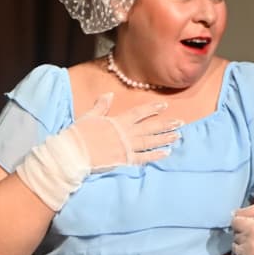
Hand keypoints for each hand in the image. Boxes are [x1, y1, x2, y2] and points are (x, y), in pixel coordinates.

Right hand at [16, 92, 180, 209]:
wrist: (73, 154)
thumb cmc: (78, 135)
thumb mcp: (89, 116)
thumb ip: (101, 106)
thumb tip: (108, 94)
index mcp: (117, 121)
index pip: (139, 112)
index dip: (153, 108)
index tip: (164, 105)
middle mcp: (125, 133)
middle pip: (150, 127)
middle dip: (166, 124)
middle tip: (180, 122)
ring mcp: (126, 147)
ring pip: (151, 141)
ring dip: (165, 138)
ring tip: (178, 136)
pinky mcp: (125, 160)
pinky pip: (144, 158)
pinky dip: (156, 155)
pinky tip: (166, 153)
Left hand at [230, 204, 253, 254]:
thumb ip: (252, 210)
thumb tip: (233, 213)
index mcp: (253, 227)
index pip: (234, 221)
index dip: (241, 222)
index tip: (249, 225)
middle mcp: (248, 242)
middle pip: (234, 235)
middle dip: (242, 234)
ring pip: (234, 247)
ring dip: (241, 246)